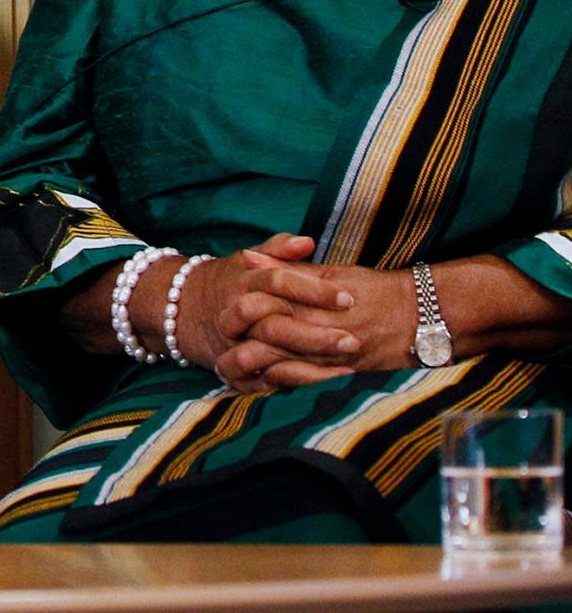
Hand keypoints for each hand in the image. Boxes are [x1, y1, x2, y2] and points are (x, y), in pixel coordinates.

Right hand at [168, 233, 362, 390]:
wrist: (180, 310)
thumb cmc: (228, 282)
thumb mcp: (247, 260)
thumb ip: (277, 248)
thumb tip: (307, 241)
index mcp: (241, 283)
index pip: (277, 282)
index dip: (313, 290)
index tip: (347, 299)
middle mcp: (232, 315)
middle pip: (271, 325)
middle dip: (312, 335)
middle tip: (352, 340)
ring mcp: (229, 344)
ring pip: (262, 357)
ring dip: (304, 364)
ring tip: (346, 367)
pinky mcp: (231, 371)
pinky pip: (260, 383)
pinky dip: (293, 385)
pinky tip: (327, 382)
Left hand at [218, 260, 420, 388]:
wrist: (421, 316)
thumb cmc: (374, 289)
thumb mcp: (330, 272)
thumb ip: (287, 267)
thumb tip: (247, 256)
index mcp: (307, 298)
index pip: (258, 305)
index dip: (236, 313)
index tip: (224, 317)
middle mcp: (314, 326)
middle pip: (261, 339)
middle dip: (236, 348)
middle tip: (220, 353)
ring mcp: (327, 352)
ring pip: (277, 365)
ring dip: (252, 370)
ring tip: (233, 372)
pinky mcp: (340, 371)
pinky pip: (301, 383)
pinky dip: (279, 384)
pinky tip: (265, 384)